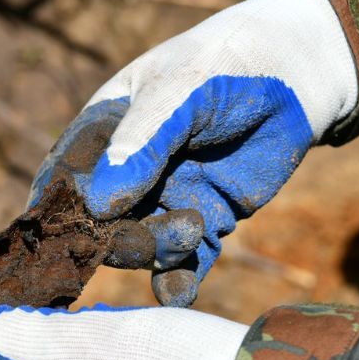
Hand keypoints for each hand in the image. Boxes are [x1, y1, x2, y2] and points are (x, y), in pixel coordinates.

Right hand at [29, 0, 357, 306]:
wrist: (297, 78)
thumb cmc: (227, 66)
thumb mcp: (180, 93)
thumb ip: (142, 145)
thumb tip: (95, 205)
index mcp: (103, 132)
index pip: (64, 183)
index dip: (61, 215)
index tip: (71, 239)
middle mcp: (129, 172)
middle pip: (101, 227)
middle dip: (123, 239)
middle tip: (169, 229)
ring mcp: (167, 198)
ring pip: (142, 246)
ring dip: (158, 252)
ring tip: (196, 229)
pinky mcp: (207, 220)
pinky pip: (184, 262)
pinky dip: (179, 280)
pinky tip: (181, 293)